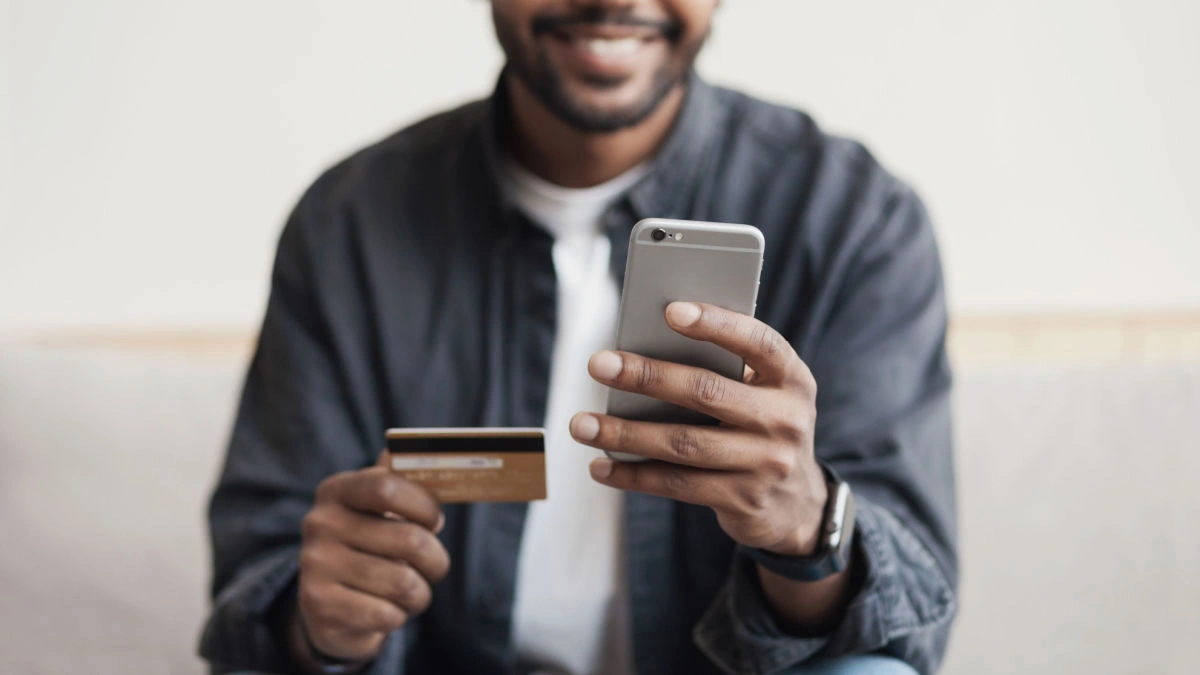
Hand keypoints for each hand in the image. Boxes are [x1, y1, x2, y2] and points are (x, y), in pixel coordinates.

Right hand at [293, 452, 449, 665]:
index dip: (424, 505)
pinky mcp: (319, 607)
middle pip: (410, 540)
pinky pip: (387, 614)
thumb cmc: (371, 547)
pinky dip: (398, 616)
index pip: (387, 486)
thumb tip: (432, 453)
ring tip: (409, 591)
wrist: (328, 606)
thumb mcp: (380, 511)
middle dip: (435, 560)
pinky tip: (386, 610)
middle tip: (433, 566)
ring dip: (419, 593)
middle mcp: (320, 524)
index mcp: (336, 491)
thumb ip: (402, 482)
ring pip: (404, 583)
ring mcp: (315, 566)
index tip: (435, 521)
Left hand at [570, 301, 827, 555]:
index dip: (716, 324)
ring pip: (684, 444)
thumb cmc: (761, 427)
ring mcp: (767, 464)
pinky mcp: (743, 500)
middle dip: (647, 376)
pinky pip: (678, 484)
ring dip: (625, 434)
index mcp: (791, 378)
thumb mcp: (763, 394)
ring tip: (582, 424)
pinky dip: (634, 475)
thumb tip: (645, 349)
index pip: (757, 342)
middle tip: (598, 364)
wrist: (798, 505)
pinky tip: (601, 466)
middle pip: (706, 392)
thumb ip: (725, 371)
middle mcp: (785, 419)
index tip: (670, 311)